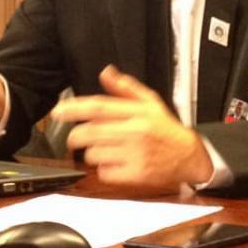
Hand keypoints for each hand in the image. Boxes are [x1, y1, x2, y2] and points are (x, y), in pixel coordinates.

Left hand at [51, 64, 212, 187]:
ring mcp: (135, 154)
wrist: (189, 155)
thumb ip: (125, 87)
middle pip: (91, 132)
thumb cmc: (166, 129)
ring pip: (94, 154)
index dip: (75, 108)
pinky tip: (113, 163)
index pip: (99, 106)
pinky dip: (103, 169)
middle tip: (73, 138)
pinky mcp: (136, 175)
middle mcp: (135, 132)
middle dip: (74, 136)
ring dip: (90, 153)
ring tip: (101, 150)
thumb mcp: (150, 102)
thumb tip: (106, 72)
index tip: (58, 111)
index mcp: (136, 112)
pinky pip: (105, 172)